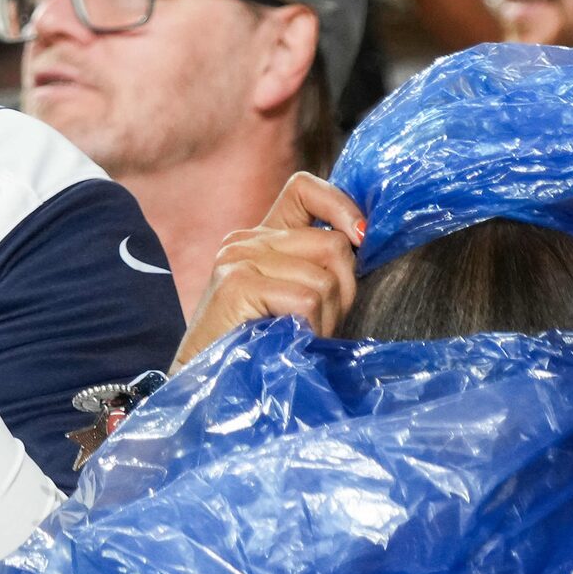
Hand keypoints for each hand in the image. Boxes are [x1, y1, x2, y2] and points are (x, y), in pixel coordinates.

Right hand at [171, 172, 364, 366]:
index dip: (342, 206)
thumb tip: (365, 243)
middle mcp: (246, 239)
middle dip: (344, 291)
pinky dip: (310, 328)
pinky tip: (289, 341)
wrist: (208, 385)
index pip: (306, 188)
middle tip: (321, 323)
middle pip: (333, 243)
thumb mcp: (294, 300)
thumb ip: (319, 269)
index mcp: (262, 237)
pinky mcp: (236, 283)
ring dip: (326, 319)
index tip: (361, 239)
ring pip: (324, 277)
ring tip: (300, 337)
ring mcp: (238, 258)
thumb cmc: (261, 349)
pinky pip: (306, 298)